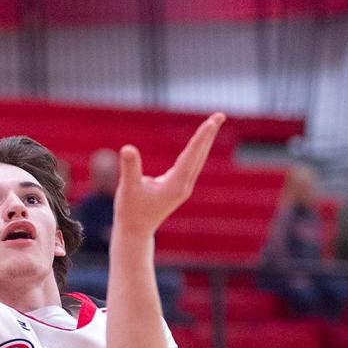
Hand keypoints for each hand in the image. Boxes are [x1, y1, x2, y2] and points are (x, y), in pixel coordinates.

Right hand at [113, 113, 225, 240]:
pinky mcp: (177, 186)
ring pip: (197, 159)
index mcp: (175, 186)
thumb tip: (127, 149)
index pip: (191, 156)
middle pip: (200, 155)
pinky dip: (196, 149)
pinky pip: (191, 163)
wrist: (135, 232)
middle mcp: (183, 185)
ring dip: (205, 140)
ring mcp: (182, 187)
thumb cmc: (130, 211)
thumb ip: (129, 168)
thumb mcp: (127, 189)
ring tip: (213, 122)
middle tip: (220, 115)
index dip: (201, 138)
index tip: (212, 122)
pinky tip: (200, 140)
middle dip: (209, 134)